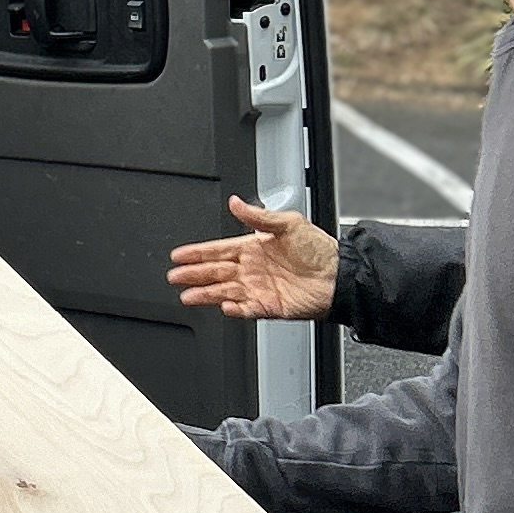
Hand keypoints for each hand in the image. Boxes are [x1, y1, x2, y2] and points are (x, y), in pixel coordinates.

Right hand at [166, 197, 340, 321]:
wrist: (340, 276)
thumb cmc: (319, 249)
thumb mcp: (289, 223)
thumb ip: (259, 216)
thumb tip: (236, 202)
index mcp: (253, 247)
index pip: (217, 250)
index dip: (197, 253)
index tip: (178, 255)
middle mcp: (252, 269)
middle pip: (215, 272)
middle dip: (193, 274)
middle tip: (174, 276)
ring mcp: (258, 289)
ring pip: (224, 292)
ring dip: (205, 294)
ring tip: (187, 296)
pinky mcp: (268, 306)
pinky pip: (246, 310)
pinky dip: (234, 310)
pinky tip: (224, 307)